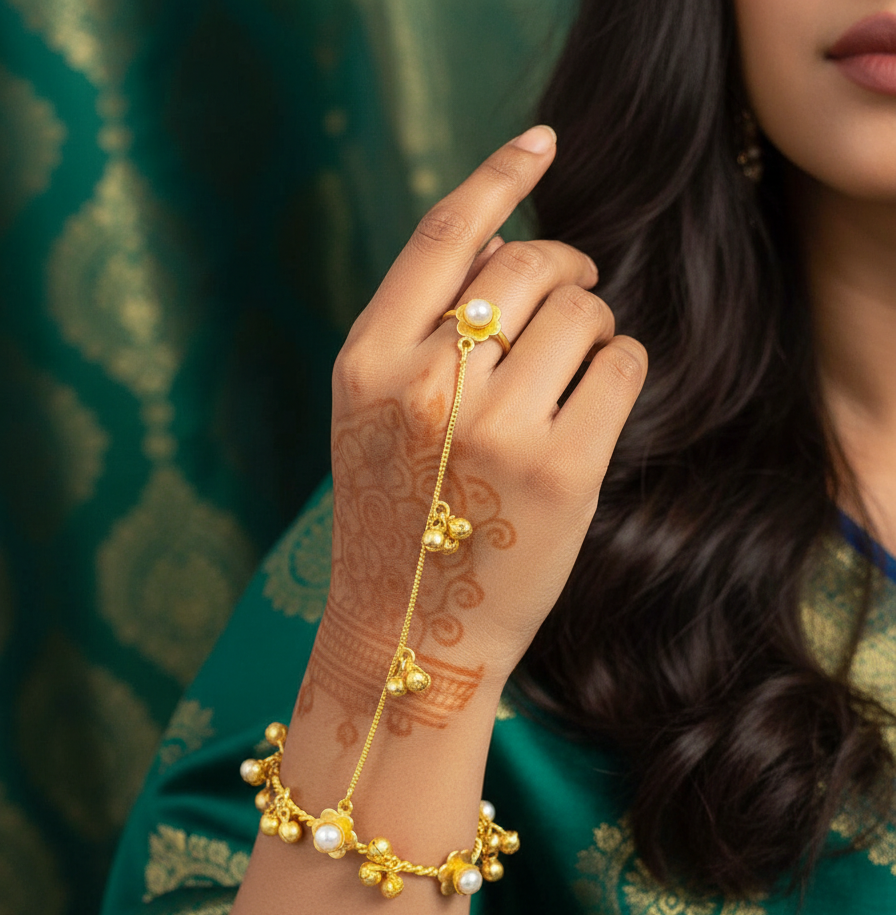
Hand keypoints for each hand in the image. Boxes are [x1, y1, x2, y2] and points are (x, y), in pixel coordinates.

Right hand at [314, 124, 646, 734]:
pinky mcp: (563, 467)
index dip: (497, 176)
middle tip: (576, 295)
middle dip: (566, 266)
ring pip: (583, 309)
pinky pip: (623, 363)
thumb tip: (507, 240)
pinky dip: (624, 366)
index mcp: (367, 363)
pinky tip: (598, 401)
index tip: (541, 141)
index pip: (441, 237)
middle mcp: (425, 385)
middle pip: (525, 263)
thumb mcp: (374, 418)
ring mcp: (495, 427)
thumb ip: (419, 331)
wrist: (411, 633)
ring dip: (596, 323)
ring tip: (578, 368)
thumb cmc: (399, 520)